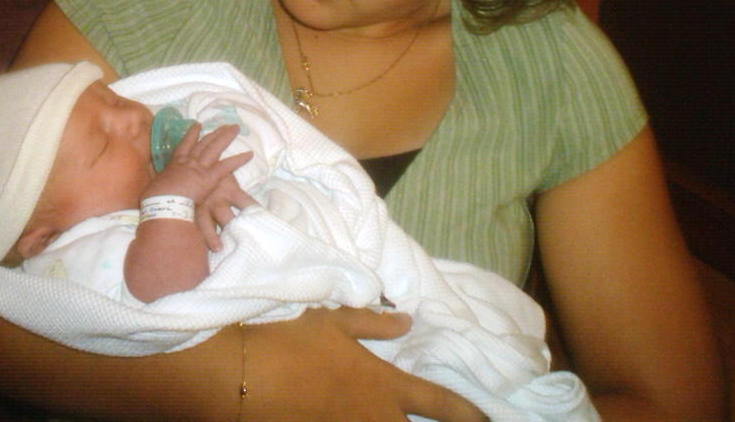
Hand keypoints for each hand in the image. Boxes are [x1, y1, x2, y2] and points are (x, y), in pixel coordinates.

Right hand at [140, 124, 256, 248]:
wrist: (162, 205)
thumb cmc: (155, 200)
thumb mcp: (154, 189)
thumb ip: (159, 185)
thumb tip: (156, 189)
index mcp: (175, 165)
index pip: (184, 146)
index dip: (191, 135)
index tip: (197, 125)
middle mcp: (188, 162)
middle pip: (203, 143)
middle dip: (213, 133)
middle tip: (223, 125)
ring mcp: (200, 168)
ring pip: (215, 148)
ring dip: (226, 137)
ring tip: (235, 128)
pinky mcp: (210, 178)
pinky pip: (227, 166)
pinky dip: (239, 159)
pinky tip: (249, 154)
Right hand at [242, 307, 487, 421]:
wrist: (247, 376)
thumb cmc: (295, 342)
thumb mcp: (334, 322)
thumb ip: (374, 324)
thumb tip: (406, 322)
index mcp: (385, 384)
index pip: (439, 402)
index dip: (468, 412)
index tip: (487, 418)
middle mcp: (376, 417)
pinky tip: (356, 419)